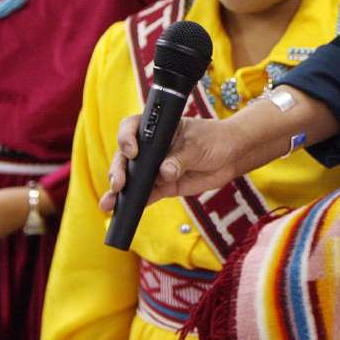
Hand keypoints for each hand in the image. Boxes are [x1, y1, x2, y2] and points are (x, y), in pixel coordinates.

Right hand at [99, 114, 238, 211]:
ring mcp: (155, 167)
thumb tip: (164, 173)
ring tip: (108, 204)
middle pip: (126, 157)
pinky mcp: (163, 186)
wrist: (231, 156)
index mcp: (157, 129)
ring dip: (119, 192)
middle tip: (118, 184)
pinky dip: (136, 203)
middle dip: (118, 170)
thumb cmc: (214, 140)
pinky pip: (146, 195)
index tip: (132, 151)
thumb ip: (179, 159)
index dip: (126, 138)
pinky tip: (125, 212)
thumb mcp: (197, 146)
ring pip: (132, 179)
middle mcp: (151, 148)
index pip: (132, 128)